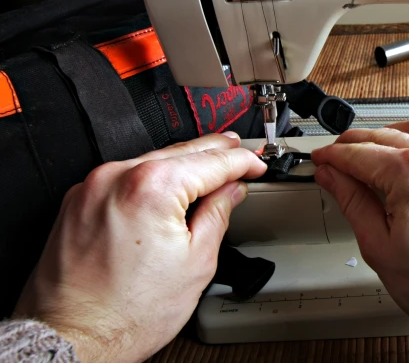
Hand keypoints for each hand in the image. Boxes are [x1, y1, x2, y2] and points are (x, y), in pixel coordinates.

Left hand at [13, 132, 265, 362]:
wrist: (71, 338)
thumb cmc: (126, 313)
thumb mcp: (196, 263)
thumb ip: (218, 215)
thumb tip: (230, 191)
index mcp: (152, 186)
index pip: (212, 161)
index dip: (243, 161)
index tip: (256, 165)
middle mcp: (117, 176)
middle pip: (182, 150)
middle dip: (216, 150)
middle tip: (240, 152)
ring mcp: (92, 186)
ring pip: (151, 159)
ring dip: (184, 161)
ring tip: (211, 165)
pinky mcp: (77, 200)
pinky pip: (124, 175)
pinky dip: (151, 175)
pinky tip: (169, 185)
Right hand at [312, 119, 408, 362]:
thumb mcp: (379, 247)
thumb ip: (352, 202)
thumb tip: (333, 176)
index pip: (360, 153)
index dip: (333, 156)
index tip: (324, 159)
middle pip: (388, 135)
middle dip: (358, 144)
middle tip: (341, 157)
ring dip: (394, 134)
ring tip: (377, 150)